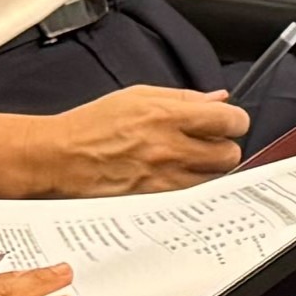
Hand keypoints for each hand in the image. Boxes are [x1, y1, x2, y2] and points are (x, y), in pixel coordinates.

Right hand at [22, 86, 250, 195]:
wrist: (59, 157)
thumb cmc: (93, 124)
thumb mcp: (138, 96)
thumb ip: (184, 98)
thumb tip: (219, 99)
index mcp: (166, 116)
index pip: (229, 121)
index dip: (235, 121)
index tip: (228, 122)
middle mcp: (169, 149)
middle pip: (229, 155)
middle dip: (224, 147)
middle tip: (210, 143)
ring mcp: (163, 178)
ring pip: (213, 179)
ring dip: (209, 169)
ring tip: (189, 160)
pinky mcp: (153, 199)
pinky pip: (190, 195)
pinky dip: (190, 186)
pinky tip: (175, 175)